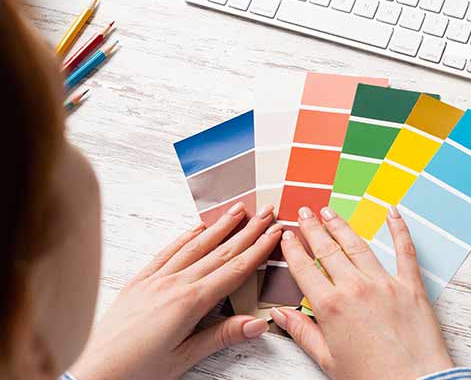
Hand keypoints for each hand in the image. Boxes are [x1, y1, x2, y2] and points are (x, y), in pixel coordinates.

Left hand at [70, 202, 282, 379]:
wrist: (92, 371)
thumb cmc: (137, 370)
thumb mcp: (184, 357)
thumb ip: (222, 336)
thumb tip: (258, 323)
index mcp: (190, 303)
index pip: (235, 269)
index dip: (258, 249)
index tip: (275, 232)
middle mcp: (174, 284)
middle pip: (220, 251)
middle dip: (247, 230)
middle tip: (266, 211)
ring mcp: (156, 279)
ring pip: (195, 245)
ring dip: (220, 226)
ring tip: (238, 209)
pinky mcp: (139, 281)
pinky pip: (167, 252)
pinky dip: (185, 237)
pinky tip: (197, 227)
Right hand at [270, 206, 453, 379]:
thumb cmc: (371, 378)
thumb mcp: (328, 360)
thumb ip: (302, 333)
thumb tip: (279, 315)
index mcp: (330, 307)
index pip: (305, 269)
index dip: (293, 249)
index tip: (287, 235)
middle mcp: (355, 288)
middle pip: (328, 250)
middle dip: (313, 229)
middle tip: (304, 211)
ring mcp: (384, 283)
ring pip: (357, 246)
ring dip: (341, 226)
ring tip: (330, 212)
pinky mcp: (410, 285)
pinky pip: (404, 250)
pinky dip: (398, 229)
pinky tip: (391, 212)